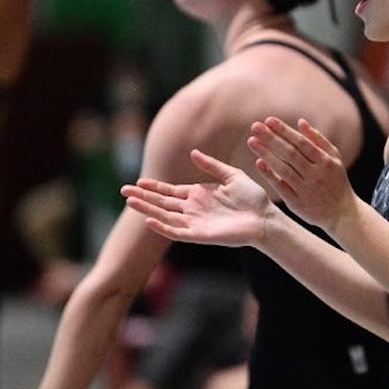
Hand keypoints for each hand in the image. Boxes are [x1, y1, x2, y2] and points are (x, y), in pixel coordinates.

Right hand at [121, 149, 273, 245]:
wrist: (265, 217)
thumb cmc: (253, 198)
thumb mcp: (231, 176)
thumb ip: (211, 166)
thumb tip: (192, 153)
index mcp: (199, 195)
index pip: (170, 191)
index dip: (154, 187)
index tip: (139, 181)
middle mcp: (193, 209)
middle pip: (162, 203)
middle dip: (143, 197)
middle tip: (123, 191)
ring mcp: (195, 223)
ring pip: (165, 216)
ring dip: (147, 209)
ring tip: (130, 201)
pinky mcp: (200, 235)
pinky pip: (177, 232)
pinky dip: (163, 227)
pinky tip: (150, 219)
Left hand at [247, 117, 357, 231]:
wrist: (341, 213)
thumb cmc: (336, 180)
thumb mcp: (335, 158)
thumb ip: (318, 140)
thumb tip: (300, 122)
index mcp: (325, 161)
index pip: (301, 142)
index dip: (284, 131)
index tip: (268, 120)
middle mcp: (315, 175)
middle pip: (290, 153)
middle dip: (271, 138)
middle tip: (255, 126)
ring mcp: (305, 190)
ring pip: (283, 169)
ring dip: (266, 154)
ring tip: (252, 141)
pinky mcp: (296, 203)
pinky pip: (281, 186)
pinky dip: (269, 174)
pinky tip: (258, 162)